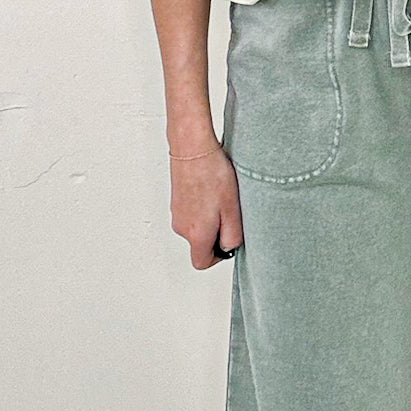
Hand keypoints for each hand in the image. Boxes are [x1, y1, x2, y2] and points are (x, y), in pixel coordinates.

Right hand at [169, 141, 244, 268]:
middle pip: (200, 243)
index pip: (201, 262)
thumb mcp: (232, 209)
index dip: (217, 257)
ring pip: (196, 225)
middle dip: (216, 232)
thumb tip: (229, 247)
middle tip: (229, 211)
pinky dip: (203, 205)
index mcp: (196, 233)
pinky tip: (212, 188)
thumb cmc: (212, 174)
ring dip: (210, 217)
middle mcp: (182, 227)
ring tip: (221, 196)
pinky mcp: (177, 200)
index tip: (228, 240)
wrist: (192, 147)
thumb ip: (232, 235)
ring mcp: (177, 212)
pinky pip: (192, 212)